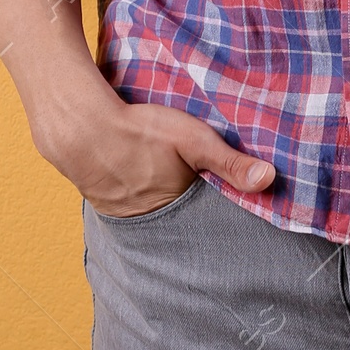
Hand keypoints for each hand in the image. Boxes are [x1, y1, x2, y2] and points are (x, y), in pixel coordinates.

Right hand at [34, 83, 275, 218]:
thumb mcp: (192, 139)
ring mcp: (123, 213)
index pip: (205, 224)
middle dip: (190, 219)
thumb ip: (230, 161)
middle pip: (178, 223)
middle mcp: (150, 220)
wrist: (79, 125)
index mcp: (176, 208)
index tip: (229, 221)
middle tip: (197, 203)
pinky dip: (136, 197)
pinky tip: (137, 180)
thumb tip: (271, 179)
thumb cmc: (139, 129)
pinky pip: (127, 204)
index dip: (215, 220)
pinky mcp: (103, 199)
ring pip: (152, 215)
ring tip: (170, 193)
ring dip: (161, 206)